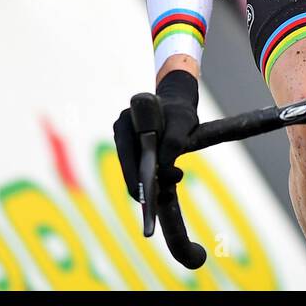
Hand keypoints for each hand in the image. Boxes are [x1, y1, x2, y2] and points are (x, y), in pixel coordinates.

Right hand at [113, 69, 199, 196]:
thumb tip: (163, 164)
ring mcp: (127, 144)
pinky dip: (153, 182)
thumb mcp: (183, 121)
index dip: (132, 175)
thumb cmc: (180, 113)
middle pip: (128, 166)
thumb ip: (174, 140)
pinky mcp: (135, 155)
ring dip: (151, 186)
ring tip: (168, 194)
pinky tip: (165, 191)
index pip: (125, 152)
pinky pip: (140, 172)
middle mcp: (122, 133)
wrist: (179, 109)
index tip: (142, 194)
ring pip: (134, 172)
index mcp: (127, 121)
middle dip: (143, 185)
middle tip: (164, 196)